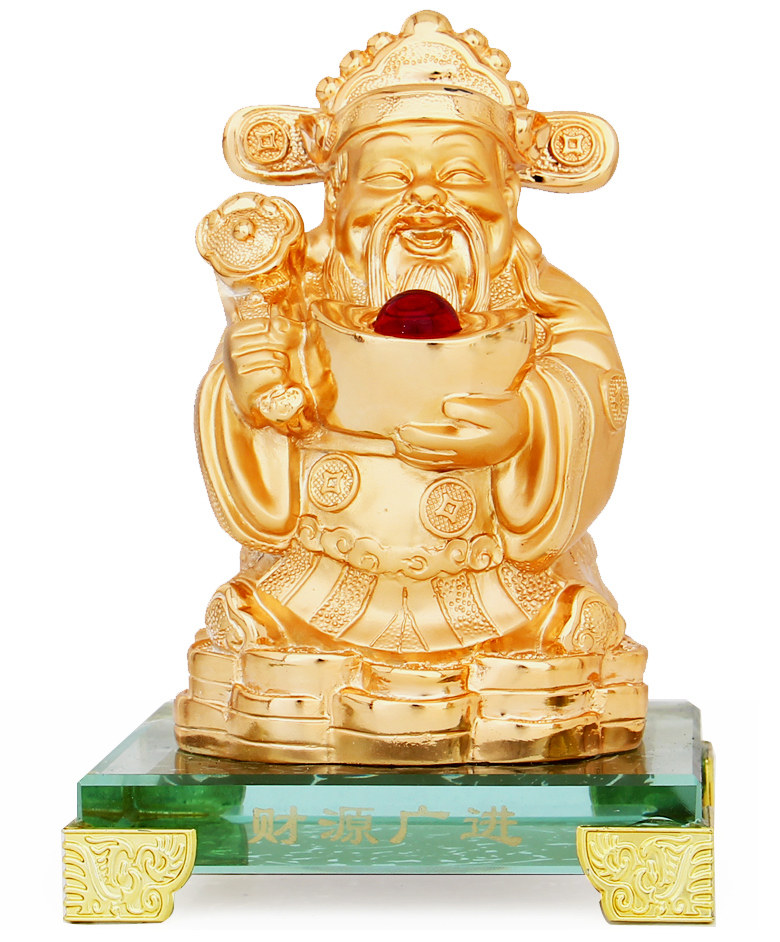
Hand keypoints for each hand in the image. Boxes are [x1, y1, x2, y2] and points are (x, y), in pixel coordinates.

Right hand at [223, 317, 299, 425]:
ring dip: (280, 365)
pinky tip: (270, 381)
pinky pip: (277, 372)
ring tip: (269, 371)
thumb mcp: (261, 341)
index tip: (267, 345)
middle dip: (279, 350)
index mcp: (233, 333)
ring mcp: (238, 366)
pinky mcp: (248, 382)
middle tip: (269, 360)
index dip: (275, 335)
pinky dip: (279, 377)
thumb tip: (283, 323)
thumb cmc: (257, 363)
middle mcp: (232, 348)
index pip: (267, 325)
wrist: (246, 395)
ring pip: (277, 357)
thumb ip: (276, 328)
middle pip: (272, 339)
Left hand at [393, 392, 527, 470]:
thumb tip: (446, 407)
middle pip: (430, 456)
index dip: (418, 437)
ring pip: (432, 463)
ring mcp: (465, 461)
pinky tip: (412, 456)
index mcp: (474, 443)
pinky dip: (422, 462)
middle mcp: (467, 456)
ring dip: (413, 457)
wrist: (527, 435)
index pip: (438, 442)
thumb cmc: (511, 416)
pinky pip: (438, 466)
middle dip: (410, 448)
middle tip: (393, 439)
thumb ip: (471, 408)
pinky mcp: (464, 462)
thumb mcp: (497, 407)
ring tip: (397, 447)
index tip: (403, 429)